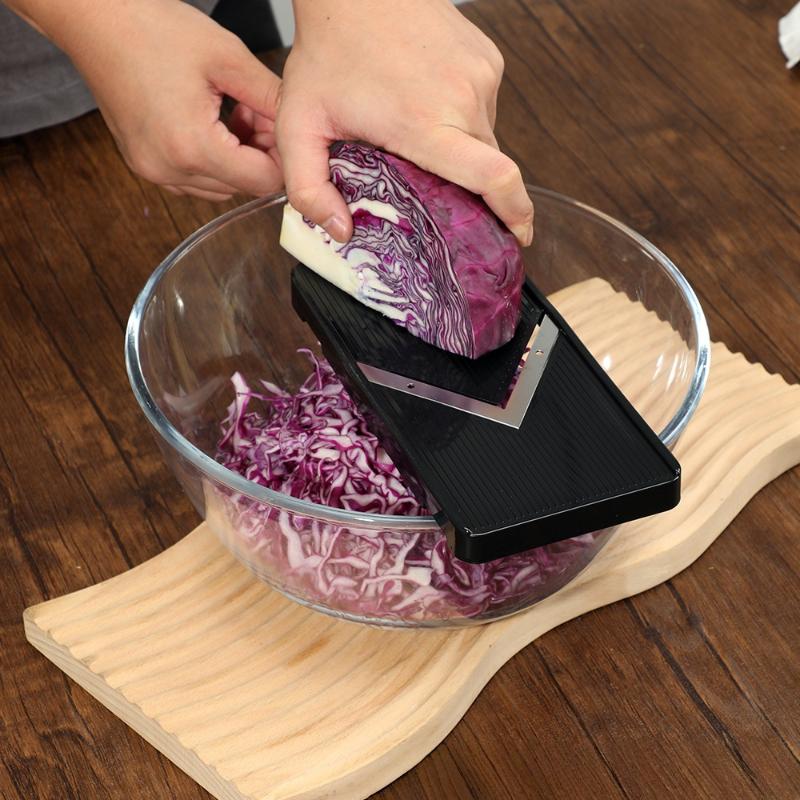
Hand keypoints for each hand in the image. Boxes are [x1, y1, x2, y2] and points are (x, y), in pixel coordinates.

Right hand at [52, 0, 282, 199]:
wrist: (94, 21)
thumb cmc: (153, 29)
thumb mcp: (228, 57)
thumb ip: (271, 98)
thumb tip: (299, 126)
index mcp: (193, 147)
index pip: (262, 181)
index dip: (282, 157)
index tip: (278, 126)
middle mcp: (170, 170)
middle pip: (242, 187)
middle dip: (259, 156)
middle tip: (255, 111)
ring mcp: (153, 172)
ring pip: (220, 188)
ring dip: (236, 161)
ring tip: (232, 115)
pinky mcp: (144, 166)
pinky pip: (194, 182)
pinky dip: (211, 162)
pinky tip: (210, 126)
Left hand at [277, 0, 532, 244]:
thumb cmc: (328, 50)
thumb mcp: (298, 125)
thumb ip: (308, 188)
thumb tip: (341, 231)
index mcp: (425, 123)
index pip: (495, 177)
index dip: (515, 212)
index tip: (519, 236)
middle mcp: (463, 99)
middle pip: (487, 168)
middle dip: (470, 189)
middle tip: (435, 190)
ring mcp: (481, 76)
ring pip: (485, 139)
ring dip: (459, 151)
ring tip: (417, 132)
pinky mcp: (488, 59)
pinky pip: (483, 108)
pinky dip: (461, 120)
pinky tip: (426, 105)